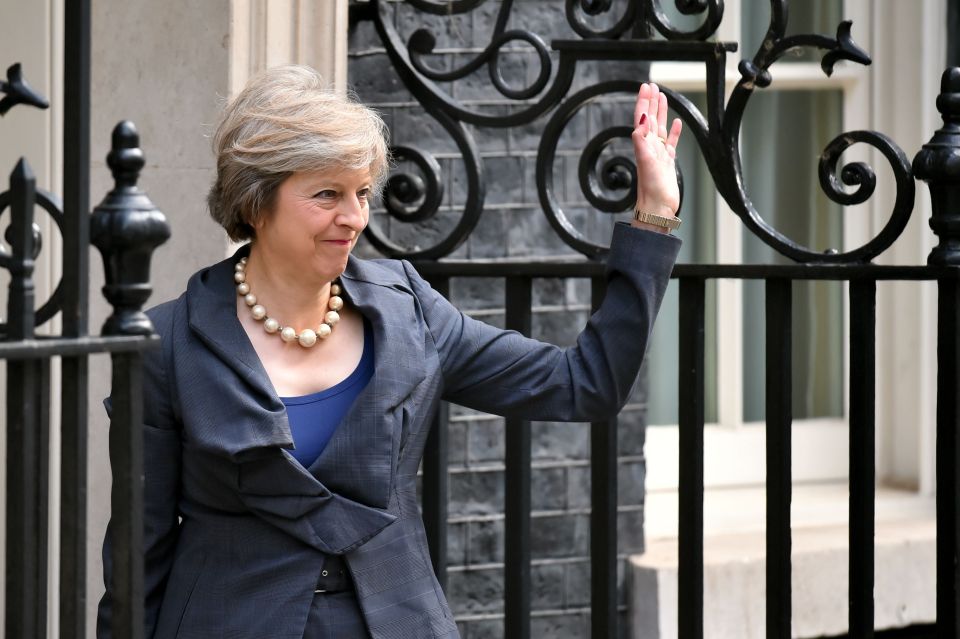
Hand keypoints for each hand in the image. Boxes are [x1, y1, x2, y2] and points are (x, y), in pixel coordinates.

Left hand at [631, 83, 682, 229]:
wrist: (657, 208)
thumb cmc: (651, 189)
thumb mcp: (645, 161)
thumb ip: (641, 140)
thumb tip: (640, 120)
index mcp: (643, 144)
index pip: (642, 117)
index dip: (643, 102)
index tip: (646, 86)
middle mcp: (650, 147)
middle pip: (650, 119)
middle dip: (651, 102)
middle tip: (652, 85)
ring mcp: (659, 154)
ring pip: (660, 128)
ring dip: (661, 113)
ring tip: (662, 98)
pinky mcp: (668, 163)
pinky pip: (671, 143)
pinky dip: (674, 132)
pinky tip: (676, 123)